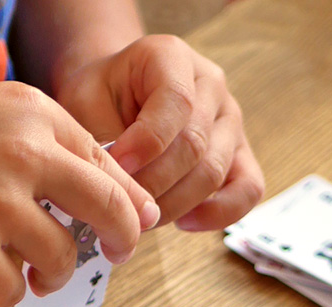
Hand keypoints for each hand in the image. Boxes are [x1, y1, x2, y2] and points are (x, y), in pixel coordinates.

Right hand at [0, 80, 158, 306]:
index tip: (127, 224)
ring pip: (60, 259)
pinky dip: (0, 292)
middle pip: (109, 210)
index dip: (125, 202)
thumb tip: (101, 197)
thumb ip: (40, 146)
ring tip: (28, 273)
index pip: (108, 164)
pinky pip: (10, 291)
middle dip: (122, 241)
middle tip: (114, 256)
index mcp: (32, 112)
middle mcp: (24, 152)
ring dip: (50, 275)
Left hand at [56, 35, 263, 230]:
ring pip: (214, 171)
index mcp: (171, 57)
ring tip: (141, 216)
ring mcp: (229, 121)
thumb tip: (118, 187)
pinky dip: (219, 213)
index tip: (118, 167)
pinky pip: (247, 189)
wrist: (113, 98)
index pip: (176, 101)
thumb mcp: (84, 103)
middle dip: (155, 183)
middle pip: (195, 144)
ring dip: (174, 203)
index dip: (148, 142)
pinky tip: (183, 222)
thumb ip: (102, 138)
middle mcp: (210, 85)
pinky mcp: (239, 155)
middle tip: (123, 206)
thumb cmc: (99, 99)